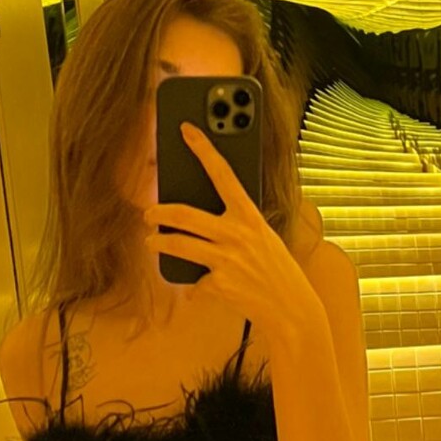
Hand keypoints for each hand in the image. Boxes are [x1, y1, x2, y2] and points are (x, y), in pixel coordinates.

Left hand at [143, 122, 324, 346]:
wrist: (291, 310)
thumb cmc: (277, 271)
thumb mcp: (263, 239)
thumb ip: (238, 226)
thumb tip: (201, 222)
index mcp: (250, 216)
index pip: (223, 173)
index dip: (203, 148)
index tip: (187, 130)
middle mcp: (237, 234)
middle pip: (184, 213)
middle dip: (159, 212)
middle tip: (148, 213)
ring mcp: (227, 259)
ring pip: (178, 244)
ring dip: (159, 243)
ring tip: (151, 242)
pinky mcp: (219, 285)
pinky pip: (195, 282)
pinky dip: (195, 287)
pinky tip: (199, 290)